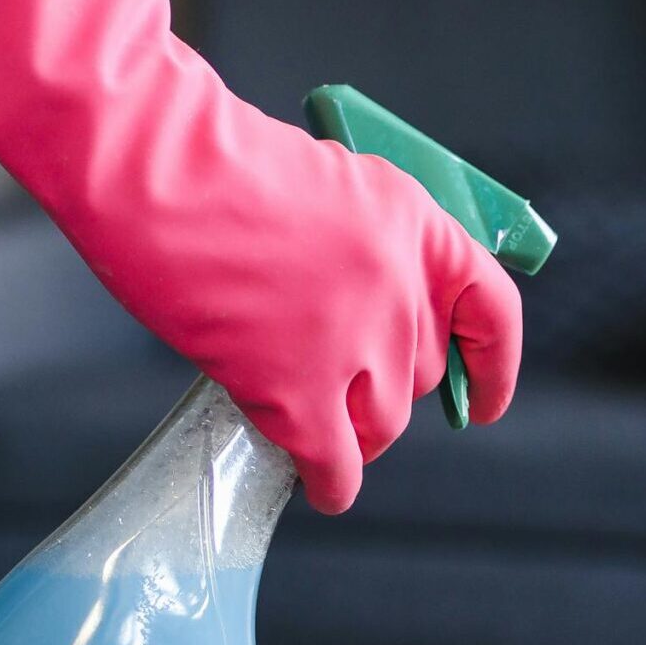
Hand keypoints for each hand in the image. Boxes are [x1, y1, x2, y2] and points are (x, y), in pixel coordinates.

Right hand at [0, 0, 523, 513]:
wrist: (150, 169)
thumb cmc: (205, 159)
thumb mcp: (317, 184)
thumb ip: (357, 244)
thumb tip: (358, 311)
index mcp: (411, 218)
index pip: (489, 304)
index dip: (495, 361)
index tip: (485, 395)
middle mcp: (398, 282)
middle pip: (421, 370)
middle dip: (387, 386)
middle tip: (346, 391)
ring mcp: (354, 338)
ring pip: (382, 422)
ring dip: (354, 431)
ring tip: (322, 433)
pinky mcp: (298, 387)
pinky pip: (333, 461)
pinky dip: (329, 481)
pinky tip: (319, 485)